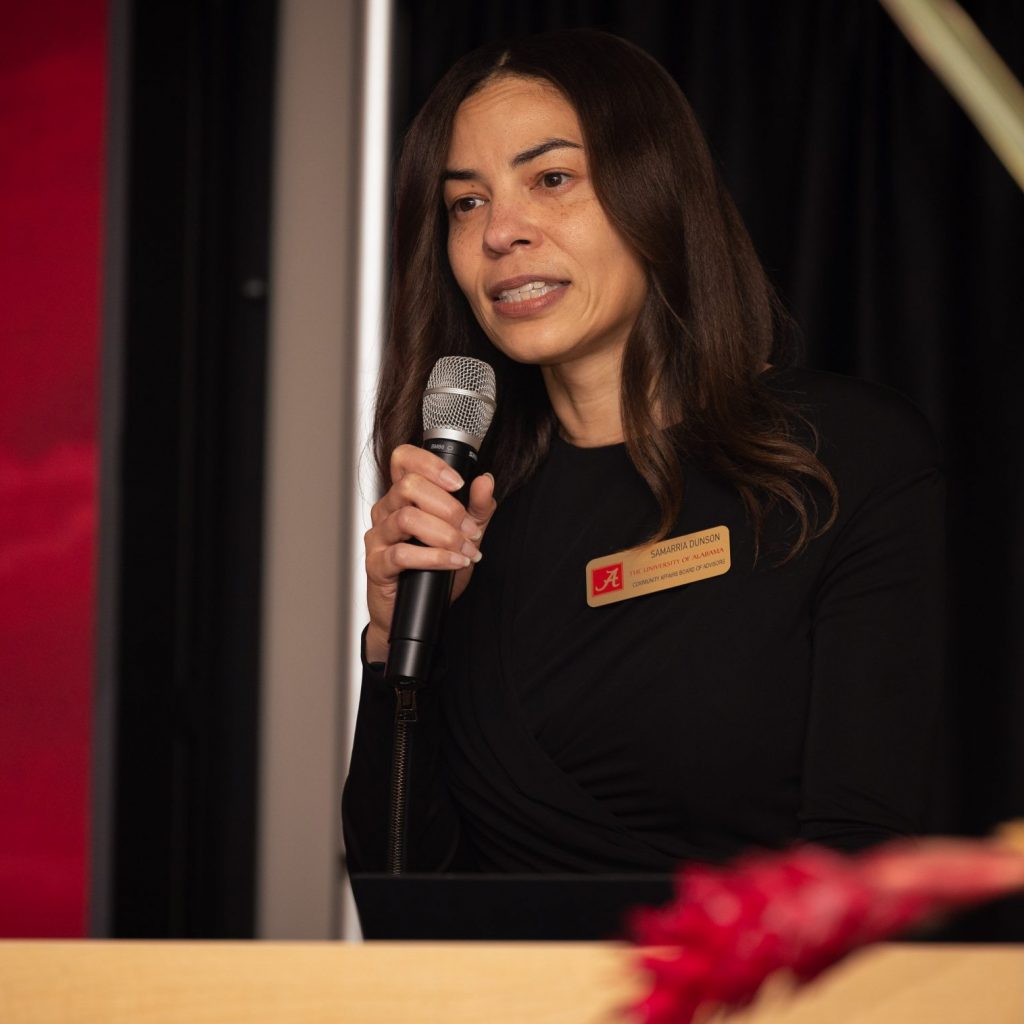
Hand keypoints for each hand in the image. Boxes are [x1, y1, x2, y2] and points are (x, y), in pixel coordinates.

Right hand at [364, 444, 496, 663]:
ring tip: (466, 550)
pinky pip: (402, 554)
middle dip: (449, 508)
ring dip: (445, 534)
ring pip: (407, 518)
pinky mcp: (377, 564)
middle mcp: (386, 510)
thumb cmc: (436, 571)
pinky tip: (454, 562)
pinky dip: (435, 557)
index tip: (458, 483)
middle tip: (470, 530)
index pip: (404, 459)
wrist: (420, 614)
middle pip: (409, 487)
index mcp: (403, 496)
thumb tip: (485, 480)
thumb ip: (477, 508)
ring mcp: (378, 537)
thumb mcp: (465, 535)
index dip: (430, 464)